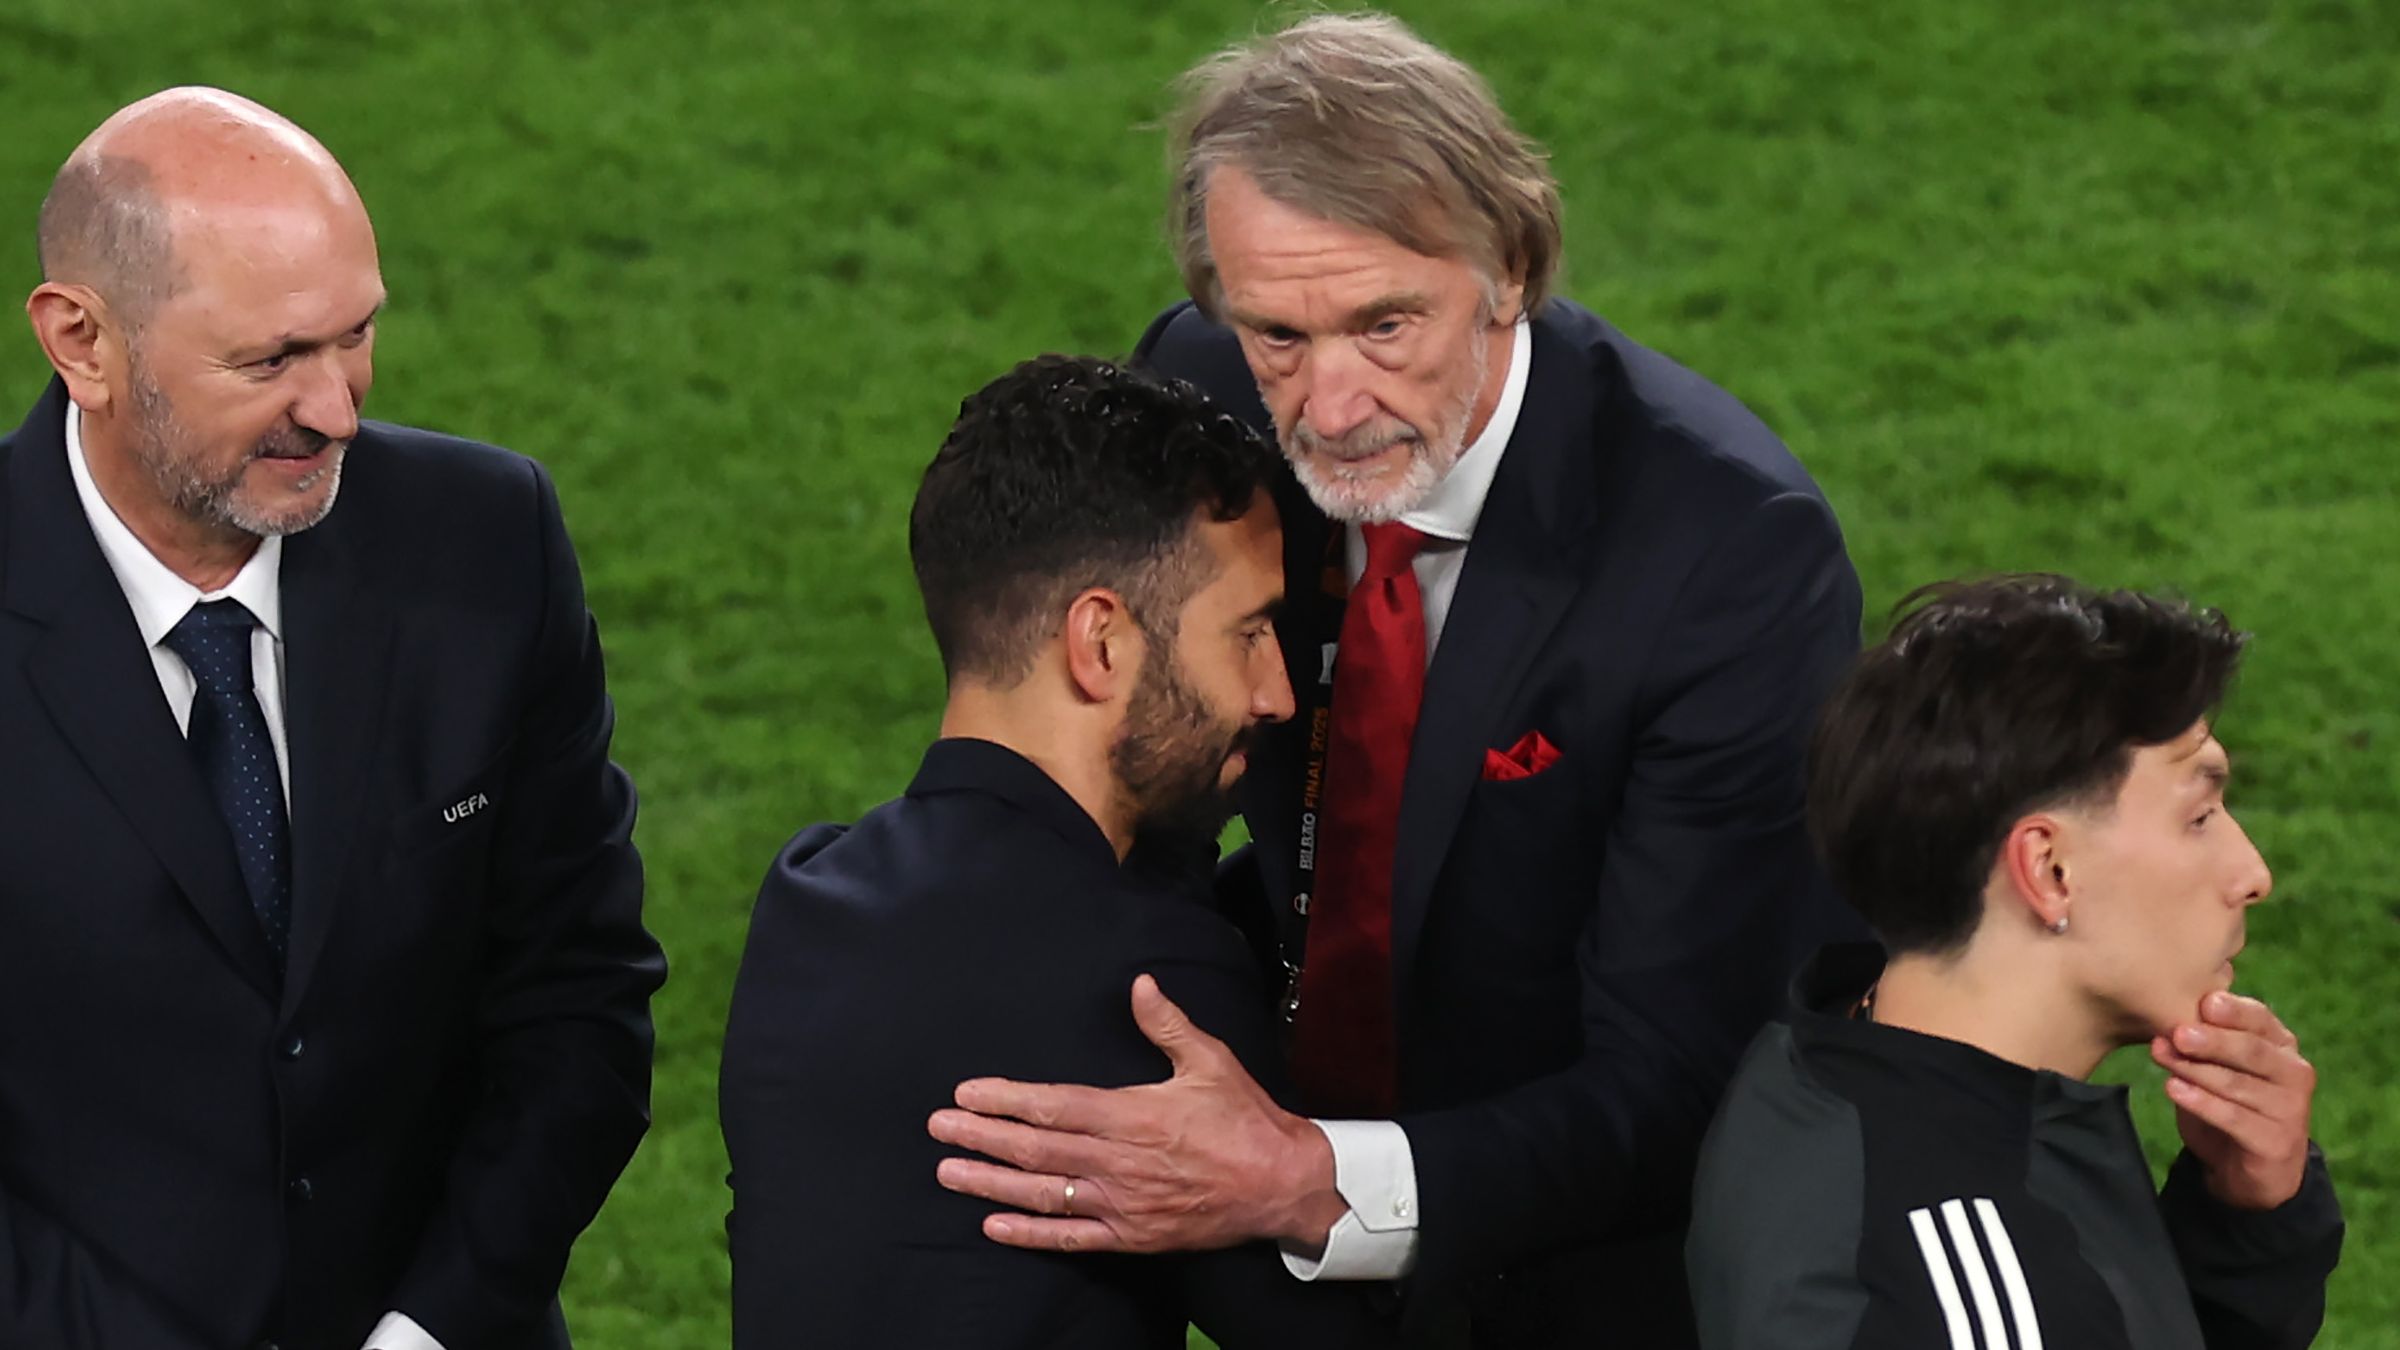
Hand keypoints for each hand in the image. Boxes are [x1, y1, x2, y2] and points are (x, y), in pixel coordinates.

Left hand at [928, 974, 1348, 1253]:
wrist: (1282, 1183)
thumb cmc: (1245, 1119)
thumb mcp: (1210, 1061)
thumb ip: (1167, 1024)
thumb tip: (1139, 984)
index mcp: (1132, 1115)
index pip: (1054, 1106)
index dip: (1006, 1100)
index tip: (967, 1093)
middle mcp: (1118, 1162)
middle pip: (1036, 1150)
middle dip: (983, 1137)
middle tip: (938, 1127)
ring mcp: (1122, 1204)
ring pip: (1043, 1194)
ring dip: (991, 1184)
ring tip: (948, 1173)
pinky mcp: (1132, 1236)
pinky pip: (1072, 1238)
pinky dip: (1031, 1234)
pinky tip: (994, 1227)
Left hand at [2151, 990, 2314, 1210]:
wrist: (2246, 1169)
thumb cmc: (2231, 1104)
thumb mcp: (2218, 1068)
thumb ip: (2204, 1044)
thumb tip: (2170, 1022)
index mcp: (2281, 1046)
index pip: (2261, 1019)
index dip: (2234, 1011)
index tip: (2205, 1001)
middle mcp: (2293, 1073)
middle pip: (2252, 1051)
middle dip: (2213, 1040)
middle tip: (2179, 1032)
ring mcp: (2290, 1109)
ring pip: (2238, 1084)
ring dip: (2196, 1069)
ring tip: (2163, 1057)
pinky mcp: (2276, 1142)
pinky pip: (2234, 1118)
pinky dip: (2202, 1103)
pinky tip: (2174, 1089)